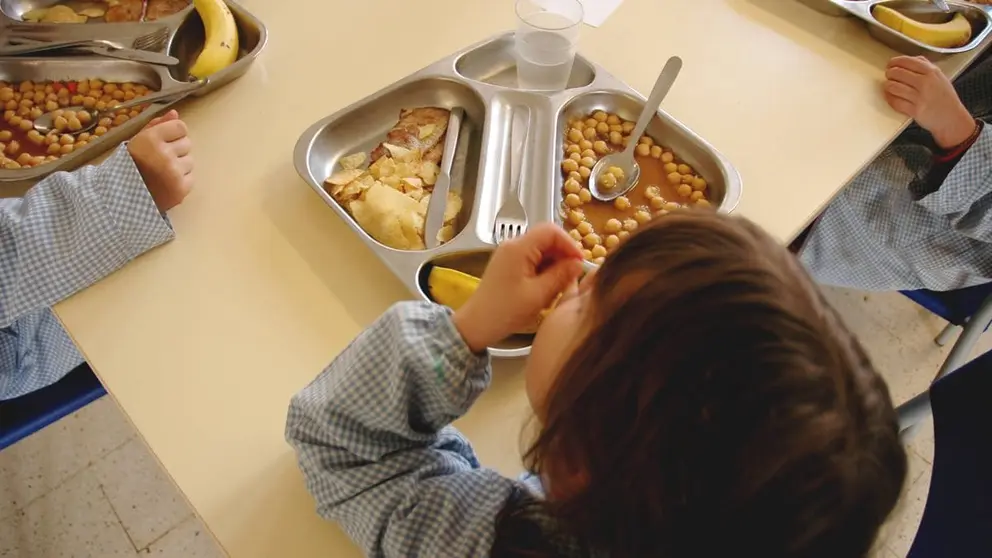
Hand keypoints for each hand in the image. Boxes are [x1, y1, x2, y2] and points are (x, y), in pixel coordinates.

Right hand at [127, 110, 193, 211]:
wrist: (122, 196)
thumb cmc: (130, 164)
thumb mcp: (137, 140)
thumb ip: (156, 125)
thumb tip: (175, 113)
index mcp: (151, 139)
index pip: (181, 127)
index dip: (173, 134)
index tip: (163, 141)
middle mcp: (164, 154)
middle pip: (187, 143)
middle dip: (176, 149)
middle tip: (160, 159)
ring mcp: (174, 172)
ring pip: (190, 160)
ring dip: (180, 165)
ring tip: (162, 172)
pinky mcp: (181, 188)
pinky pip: (191, 177)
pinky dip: (181, 179)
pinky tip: (166, 183)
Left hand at [452, 224, 583, 351]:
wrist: (477, 324)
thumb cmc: (505, 311)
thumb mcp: (539, 294)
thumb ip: (561, 275)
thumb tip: (578, 264)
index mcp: (518, 248)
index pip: (551, 231)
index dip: (569, 244)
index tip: (579, 262)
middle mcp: (513, 246)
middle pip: (546, 240)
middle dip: (562, 257)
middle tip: (571, 278)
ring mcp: (510, 255)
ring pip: (541, 251)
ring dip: (554, 266)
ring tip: (557, 288)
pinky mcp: (509, 266)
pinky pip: (533, 261)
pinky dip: (544, 272)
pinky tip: (546, 291)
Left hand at [883, 56, 975, 149]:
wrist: (952, 118)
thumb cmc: (945, 97)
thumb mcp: (940, 77)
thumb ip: (926, 66)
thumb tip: (909, 60)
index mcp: (931, 72)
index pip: (907, 61)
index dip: (894, 62)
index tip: (890, 64)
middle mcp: (925, 82)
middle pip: (897, 73)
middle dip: (890, 74)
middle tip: (889, 76)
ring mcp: (919, 97)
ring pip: (893, 87)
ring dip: (888, 86)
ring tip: (890, 87)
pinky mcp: (914, 110)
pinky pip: (895, 102)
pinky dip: (890, 99)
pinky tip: (892, 97)